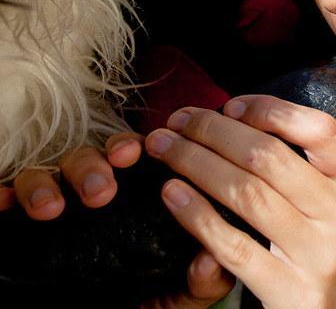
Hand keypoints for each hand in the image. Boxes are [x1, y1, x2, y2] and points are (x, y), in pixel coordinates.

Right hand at [0, 133, 233, 307]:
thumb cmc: (145, 299)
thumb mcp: (178, 296)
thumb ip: (200, 282)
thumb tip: (211, 259)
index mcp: (145, 198)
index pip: (143, 157)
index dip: (139, 147)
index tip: (138, 153)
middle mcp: (106, 192)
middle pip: (99, 156)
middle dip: (97, 164)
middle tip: (101, 190)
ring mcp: (68, 201)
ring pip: (58, 168)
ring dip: (54, 180)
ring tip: (54, 208)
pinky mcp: (29, 223)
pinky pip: (14, 192)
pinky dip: (11, 193)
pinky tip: (7, 204)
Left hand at [144, 97, 335, 308]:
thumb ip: (314, 168)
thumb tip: (242, 120)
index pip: (321, 130)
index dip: (271, 110)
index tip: (231, 105)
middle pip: (271, 157)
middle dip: (214, 131)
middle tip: (178, 121)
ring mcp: (320, 257)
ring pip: (246, 194)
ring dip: (195, 163)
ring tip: (163, 148)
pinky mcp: (290, 293)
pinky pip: (232, 246)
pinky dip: (196, 215)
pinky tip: (172, 194)